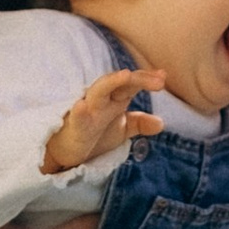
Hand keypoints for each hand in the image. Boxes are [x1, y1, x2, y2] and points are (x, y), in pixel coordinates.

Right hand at [43, 66, 162, 175]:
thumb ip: (139, 123)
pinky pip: (76, 116)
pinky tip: (82, 106)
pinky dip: (79, 111)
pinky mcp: (75, 126)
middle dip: (138, 79)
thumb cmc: (93, 136)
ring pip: (98, 91)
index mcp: (114, 99)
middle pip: (119, 83)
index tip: (163, 77)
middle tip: (159, 81)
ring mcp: (87, 111)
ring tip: (125, 75)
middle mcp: (102, 100)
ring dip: (111, 82)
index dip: (147, 79)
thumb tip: (161, 123)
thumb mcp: (120, 130)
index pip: (132, 84)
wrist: (65, 152)